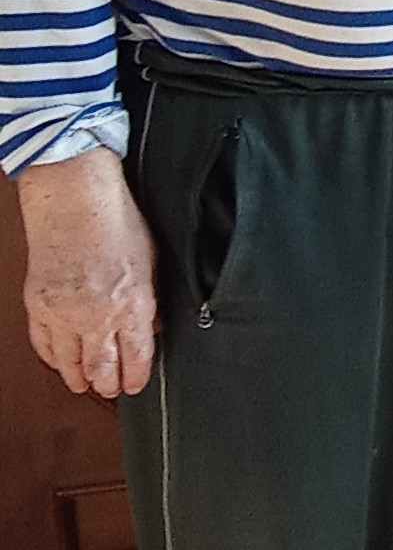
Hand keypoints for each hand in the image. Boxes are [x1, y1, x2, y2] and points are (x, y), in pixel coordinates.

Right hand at [17, 150, 157, 397]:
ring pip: (69, 364)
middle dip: (107, 385)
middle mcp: (97, 316)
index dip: (136, 377)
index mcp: (132, 304)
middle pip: (101, 368)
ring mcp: (63, 314)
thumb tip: (154, 324)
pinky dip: (52, 359)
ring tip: (86, 385)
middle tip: (111, 391)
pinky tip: (60, 363)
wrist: (74, 202)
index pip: (136, 357)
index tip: (135, 385)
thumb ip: (151, 299)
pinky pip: (44, 345)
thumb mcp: (151, 262)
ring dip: (78, 378)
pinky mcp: (38, 307)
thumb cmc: (117, 222)